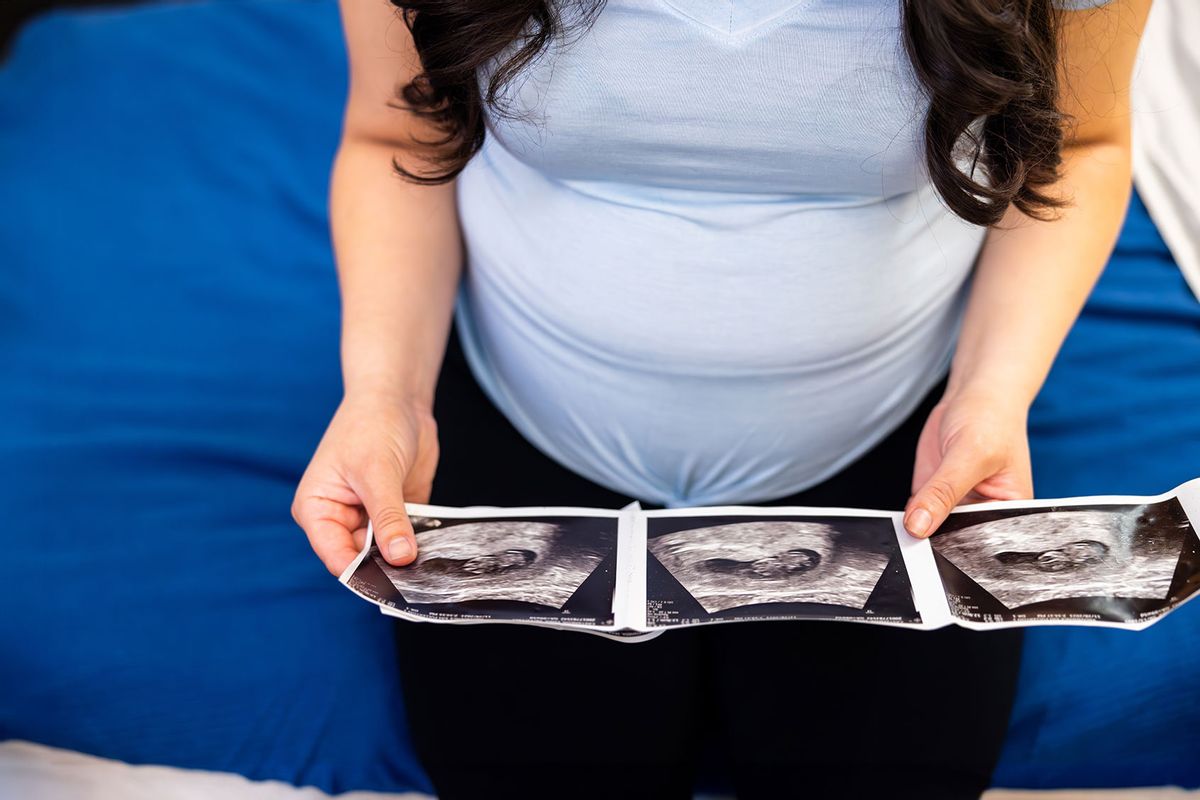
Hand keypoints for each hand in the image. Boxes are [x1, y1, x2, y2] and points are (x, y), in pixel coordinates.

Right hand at [291, 391, 438, 575]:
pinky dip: (422, 544)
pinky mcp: (397, 514)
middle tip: (419, 577)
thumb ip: (388, 517)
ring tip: (431, 563)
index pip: (336, 557)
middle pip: (362, 560)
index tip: (393, 587)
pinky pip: (409, 539)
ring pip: (387, 554)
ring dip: (408, 557)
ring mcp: (369, 518)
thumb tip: (400, 558)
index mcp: (317, 510)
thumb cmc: (370, 424)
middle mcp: (340, 519)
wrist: (397, 399)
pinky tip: (439, 548)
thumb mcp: (377, 472)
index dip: (362, 574)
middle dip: (389, 568)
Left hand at [904, 387, 1032, 538]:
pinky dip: (907, 516)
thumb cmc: (991, 419)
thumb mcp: (969, 455)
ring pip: (933, 530)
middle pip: (957, 540)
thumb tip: (919, 525)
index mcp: (1010, 511)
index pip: (984, 543)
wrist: (973, 395)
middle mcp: (984, 512)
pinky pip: (917, 514)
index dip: (959, 552)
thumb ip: (943, 492)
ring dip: (918, 531)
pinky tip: (902, 517)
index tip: (934, 556)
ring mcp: (956, 505)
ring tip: (909, 529)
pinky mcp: (934, 495)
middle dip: (935, 542)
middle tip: (915, 545)